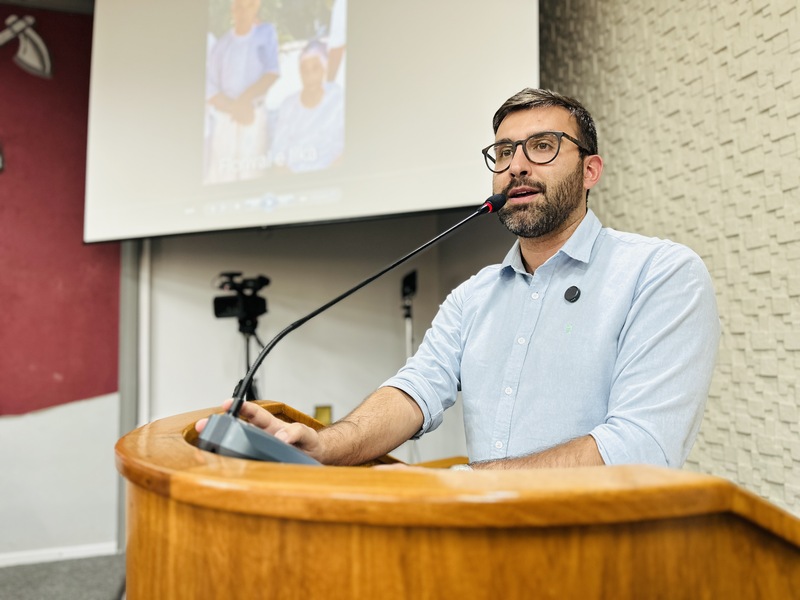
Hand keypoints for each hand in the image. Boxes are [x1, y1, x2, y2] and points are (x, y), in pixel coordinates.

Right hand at [196, 399, 323, 460]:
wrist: (314, 459)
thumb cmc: (308, 442)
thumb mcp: (306, 434)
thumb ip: (295, 432)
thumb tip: (280, 437)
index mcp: (270, 426)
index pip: (254, 414)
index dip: (241, 407)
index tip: (227, 403)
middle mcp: (260, 437)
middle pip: (236, 429)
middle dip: (218, 426)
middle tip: (203, 426)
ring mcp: (258, 451)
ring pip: (236, 447)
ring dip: (220, 446)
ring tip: (204, 447)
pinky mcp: (258, 466)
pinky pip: (244, 465)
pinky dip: (232, 467)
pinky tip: (221, 469)